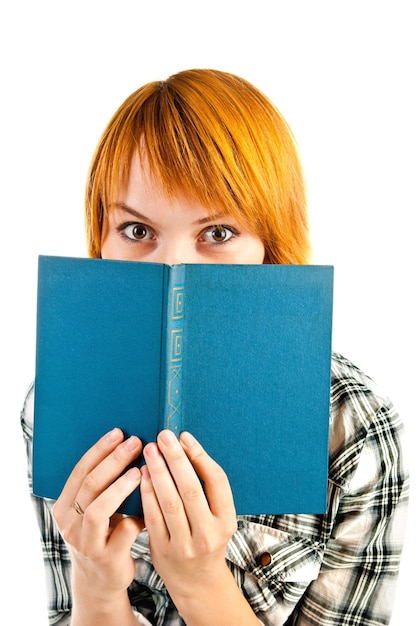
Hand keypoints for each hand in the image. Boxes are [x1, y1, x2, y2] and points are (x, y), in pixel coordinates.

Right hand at [52, 428, 144, 600]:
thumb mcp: (96, 509)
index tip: (119, 432)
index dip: (100, 449)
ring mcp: (85, 542)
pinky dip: (136, 517)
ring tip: (139, 472)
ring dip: (119, 488)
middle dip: (114, 461)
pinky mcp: (105, 559)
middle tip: (136, 443)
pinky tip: (151, 506)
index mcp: (64, 506)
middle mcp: (69, 524)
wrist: (101, 580)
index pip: (80, 470)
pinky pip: (122, 534)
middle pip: (89, 485)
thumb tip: (131, 444)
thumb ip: (105, 485)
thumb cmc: (104, 533)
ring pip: (97, 510)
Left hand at [140, 430, 236, 601]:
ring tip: (150, 451)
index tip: (185, 437)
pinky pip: (153, 517)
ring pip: (170, 502)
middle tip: (163, 436)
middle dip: (176, 459)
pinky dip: (147, 493)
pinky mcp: (163, 551)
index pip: (217, 482)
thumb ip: (207, 488)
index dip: (200, 456)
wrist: (197, 582)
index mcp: (226, 520)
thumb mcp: (218, 516)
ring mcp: (185, 545)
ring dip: (159, 473)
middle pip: (191, 489)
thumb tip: (186, 446)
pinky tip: (142, 475)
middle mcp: (208, 533)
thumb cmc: (207, 538)